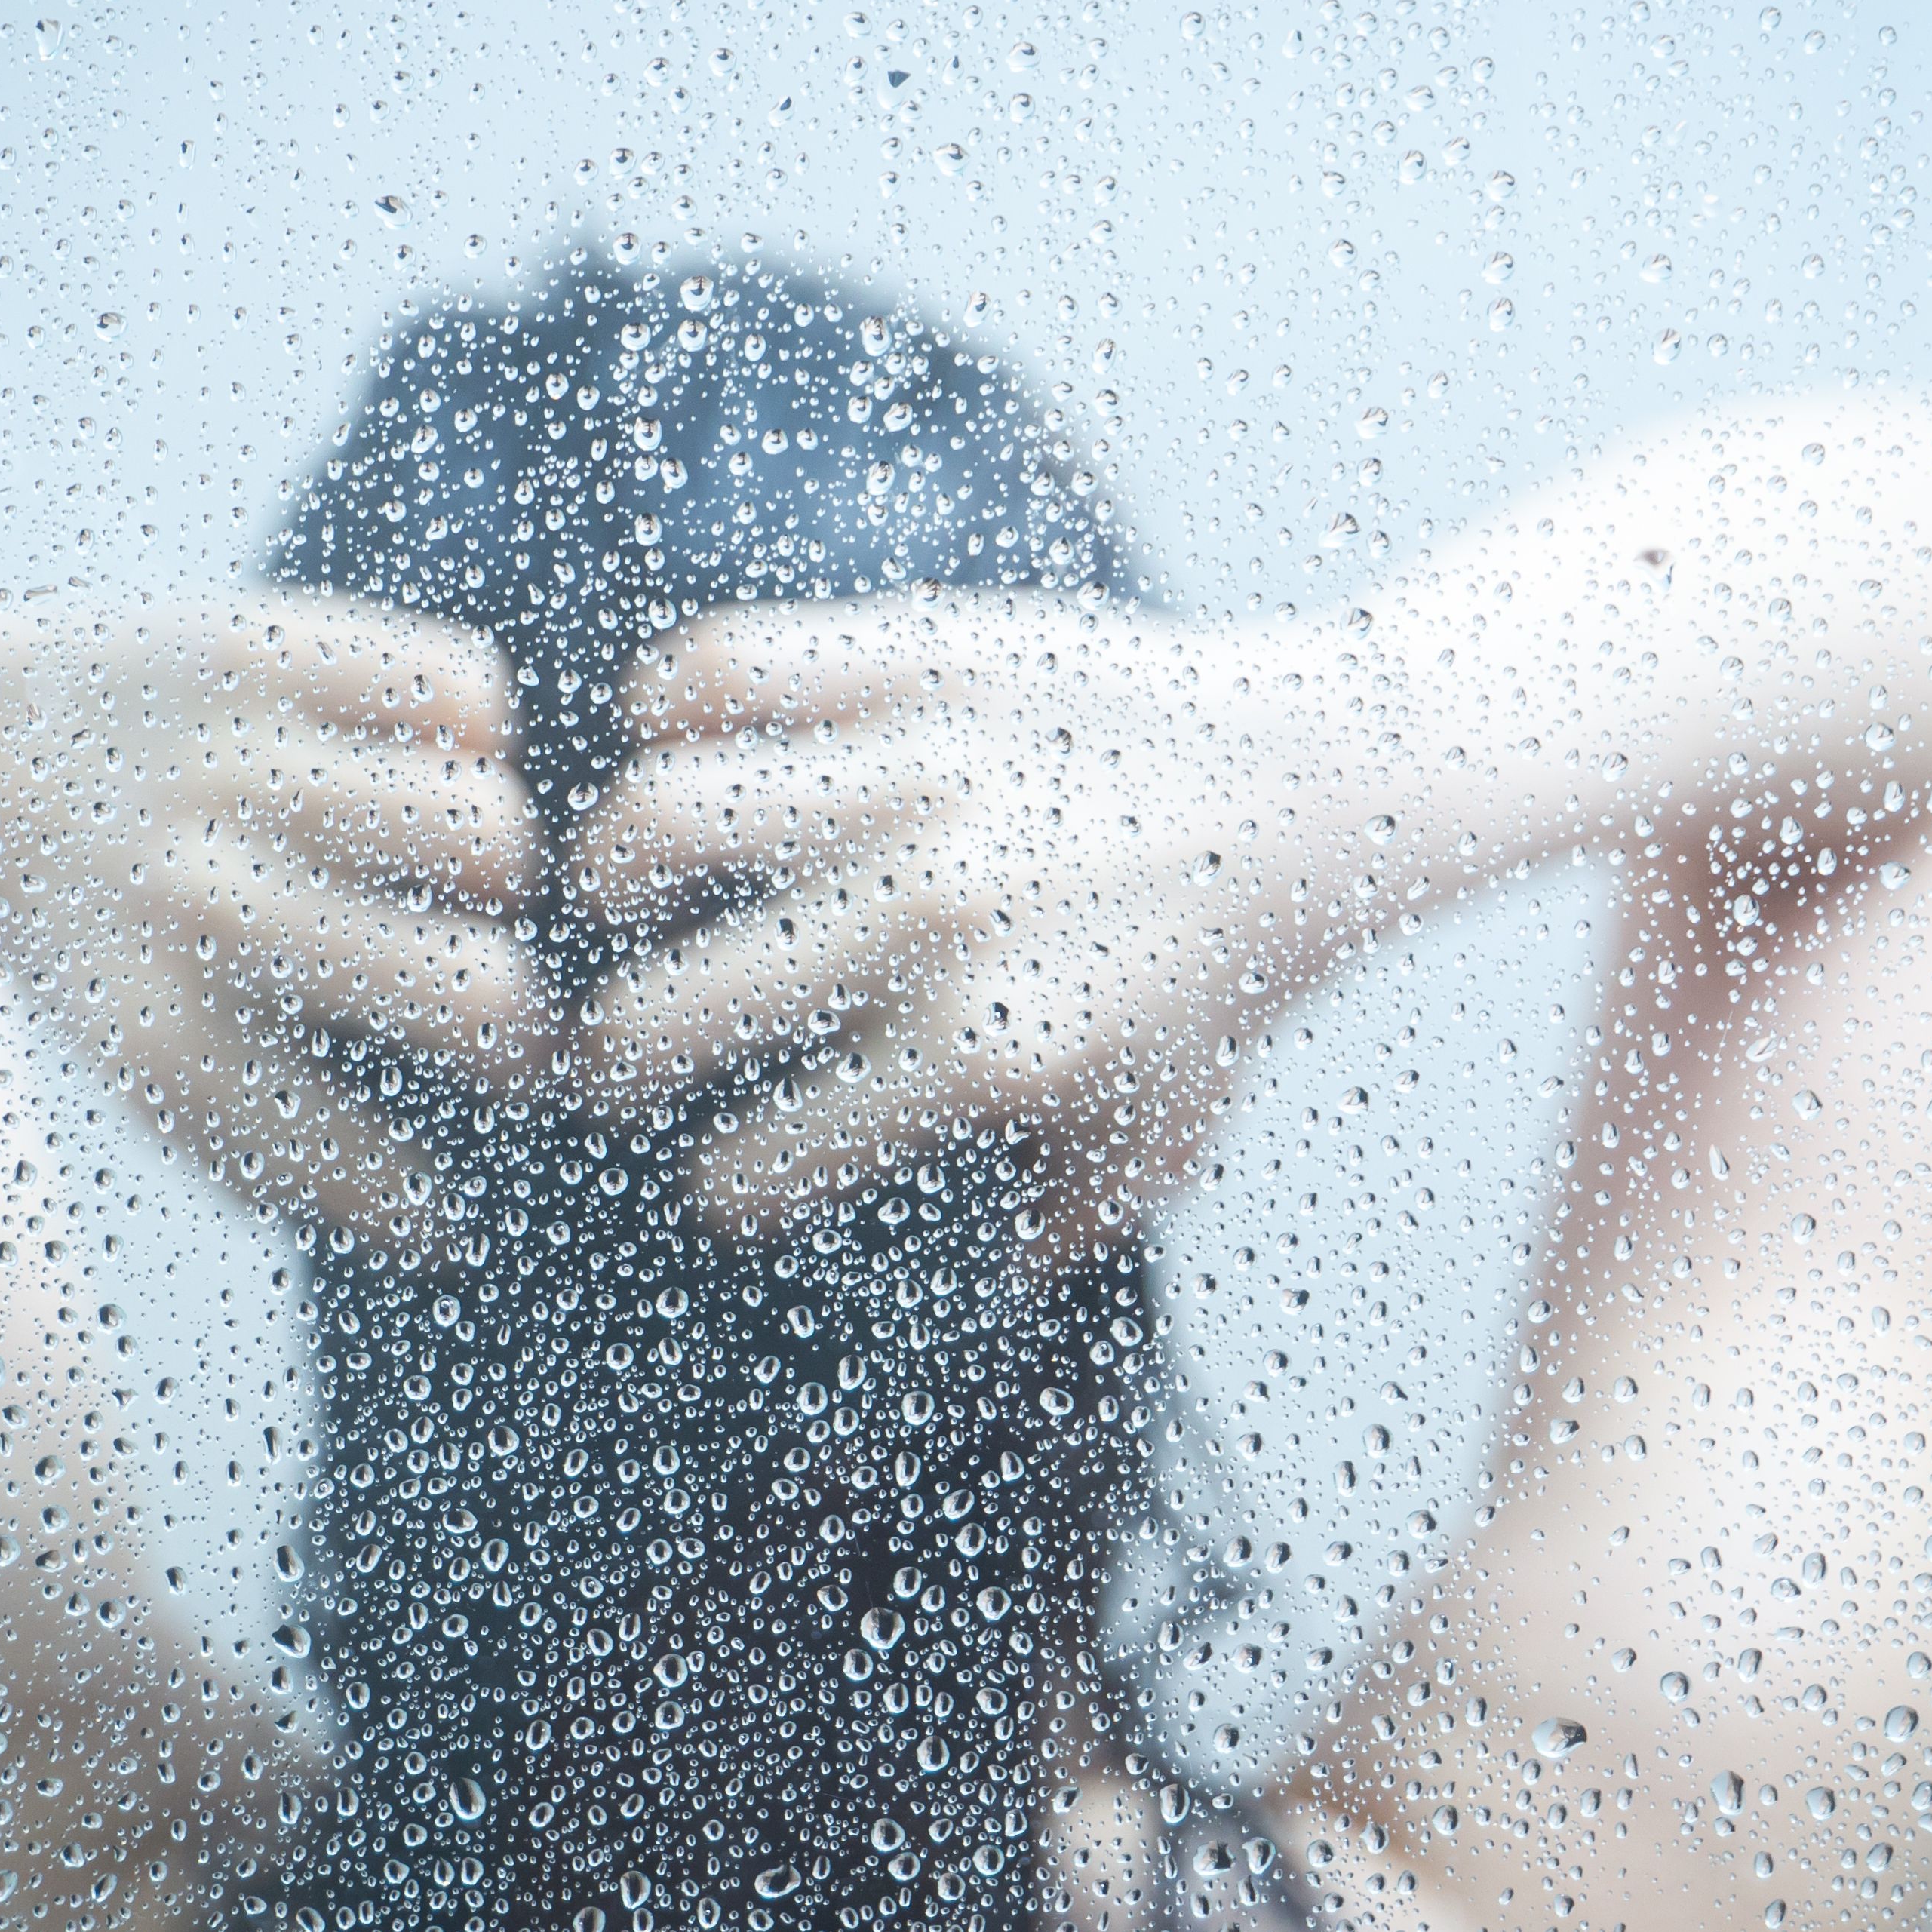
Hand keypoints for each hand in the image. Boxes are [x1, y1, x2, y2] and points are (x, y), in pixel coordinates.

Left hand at [0, 513, 549, 1249]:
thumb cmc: (89, 932)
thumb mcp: (140, 1059)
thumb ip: (278, 1146)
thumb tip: (441, 1231)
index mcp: (156, 1026)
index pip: (358, 1149)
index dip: (427, 1193)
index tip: (450, 1194)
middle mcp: (195, 899)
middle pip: (470, 990)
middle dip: (521, 1021)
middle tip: (507, 1015)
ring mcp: (229, 762)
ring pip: (484, 827)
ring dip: (506, 862)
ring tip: (475, 872)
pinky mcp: (258, 646)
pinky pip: (462, 688)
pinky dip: (477, 727)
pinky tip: (434, 751)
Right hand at [567, 586, 1386, 1259]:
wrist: (1327, 789)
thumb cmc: (1230, 979)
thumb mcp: (1156, 1141)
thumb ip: (1046, 1223)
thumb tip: (960, 1275)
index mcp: (991, 1054)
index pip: (766, 1161)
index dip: (723, 1186)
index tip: (712, 1175)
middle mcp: (939, 917)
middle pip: (673, 1007)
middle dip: (608, 1056)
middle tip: (604, 1057)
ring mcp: (921, 774)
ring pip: (665, 814)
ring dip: (606, 872)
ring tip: (607, 894)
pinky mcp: (920, 656)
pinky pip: (727, 666)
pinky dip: (668, 705)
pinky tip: (674, 744)